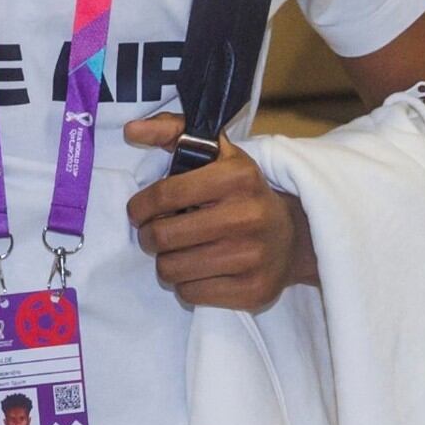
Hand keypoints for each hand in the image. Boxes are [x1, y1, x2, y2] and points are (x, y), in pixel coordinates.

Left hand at [120, 113, 312, 310]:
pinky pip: (190, 294)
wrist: (293, 236)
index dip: (140, 207)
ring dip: (166, 262)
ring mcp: (251, 257)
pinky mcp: (252, 291)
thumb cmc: (241, 192)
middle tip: (156, 234)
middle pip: (162, 236)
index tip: (138, 212)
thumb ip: (172, 131)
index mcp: (236, 177)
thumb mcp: (216, 153)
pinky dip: (186, 284)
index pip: (164, 195)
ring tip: (178, 251)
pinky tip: (199, 270)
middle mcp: (246, 216)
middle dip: (149, 236)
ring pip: (171, 270)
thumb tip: (131, 129)